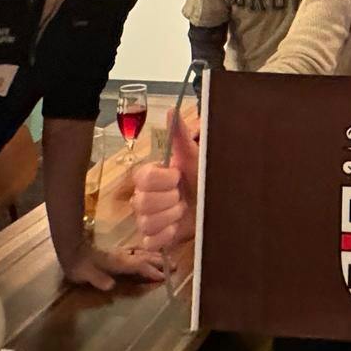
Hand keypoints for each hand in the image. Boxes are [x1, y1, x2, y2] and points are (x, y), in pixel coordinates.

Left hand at [62, 243, 165, 290]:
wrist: (70, 248)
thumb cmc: (78, 264)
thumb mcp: (85, 274)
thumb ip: (98, 279)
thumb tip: (111, 285)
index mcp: (117, 262)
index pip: (138, 266)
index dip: (151, 271)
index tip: (164, 276)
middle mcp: (122, 256)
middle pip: (144, 257)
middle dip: (159, 262)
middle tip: (175, 266)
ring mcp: (120, 253)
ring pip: (141, 253)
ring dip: (155, 256)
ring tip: (167, 259)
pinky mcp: (116, 252)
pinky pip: (136, 252)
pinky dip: (146, 253)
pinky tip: (147, 254)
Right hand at [132, 111, 198, 249]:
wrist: (210, 204)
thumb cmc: (198, 178)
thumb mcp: (192, 156)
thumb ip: (180, 135)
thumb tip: (173, 110)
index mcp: (147, 176)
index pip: (142, 178)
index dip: (163, 180)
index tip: (178, 176)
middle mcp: (141, 197)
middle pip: (142, 203)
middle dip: (170, 200)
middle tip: (182, 195)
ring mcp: (145, 219)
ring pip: (146, 222)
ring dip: (171, 217)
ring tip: (183, 210)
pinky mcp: (153, 239)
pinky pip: (150, 241)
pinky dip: (167, 235)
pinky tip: (177, 226)